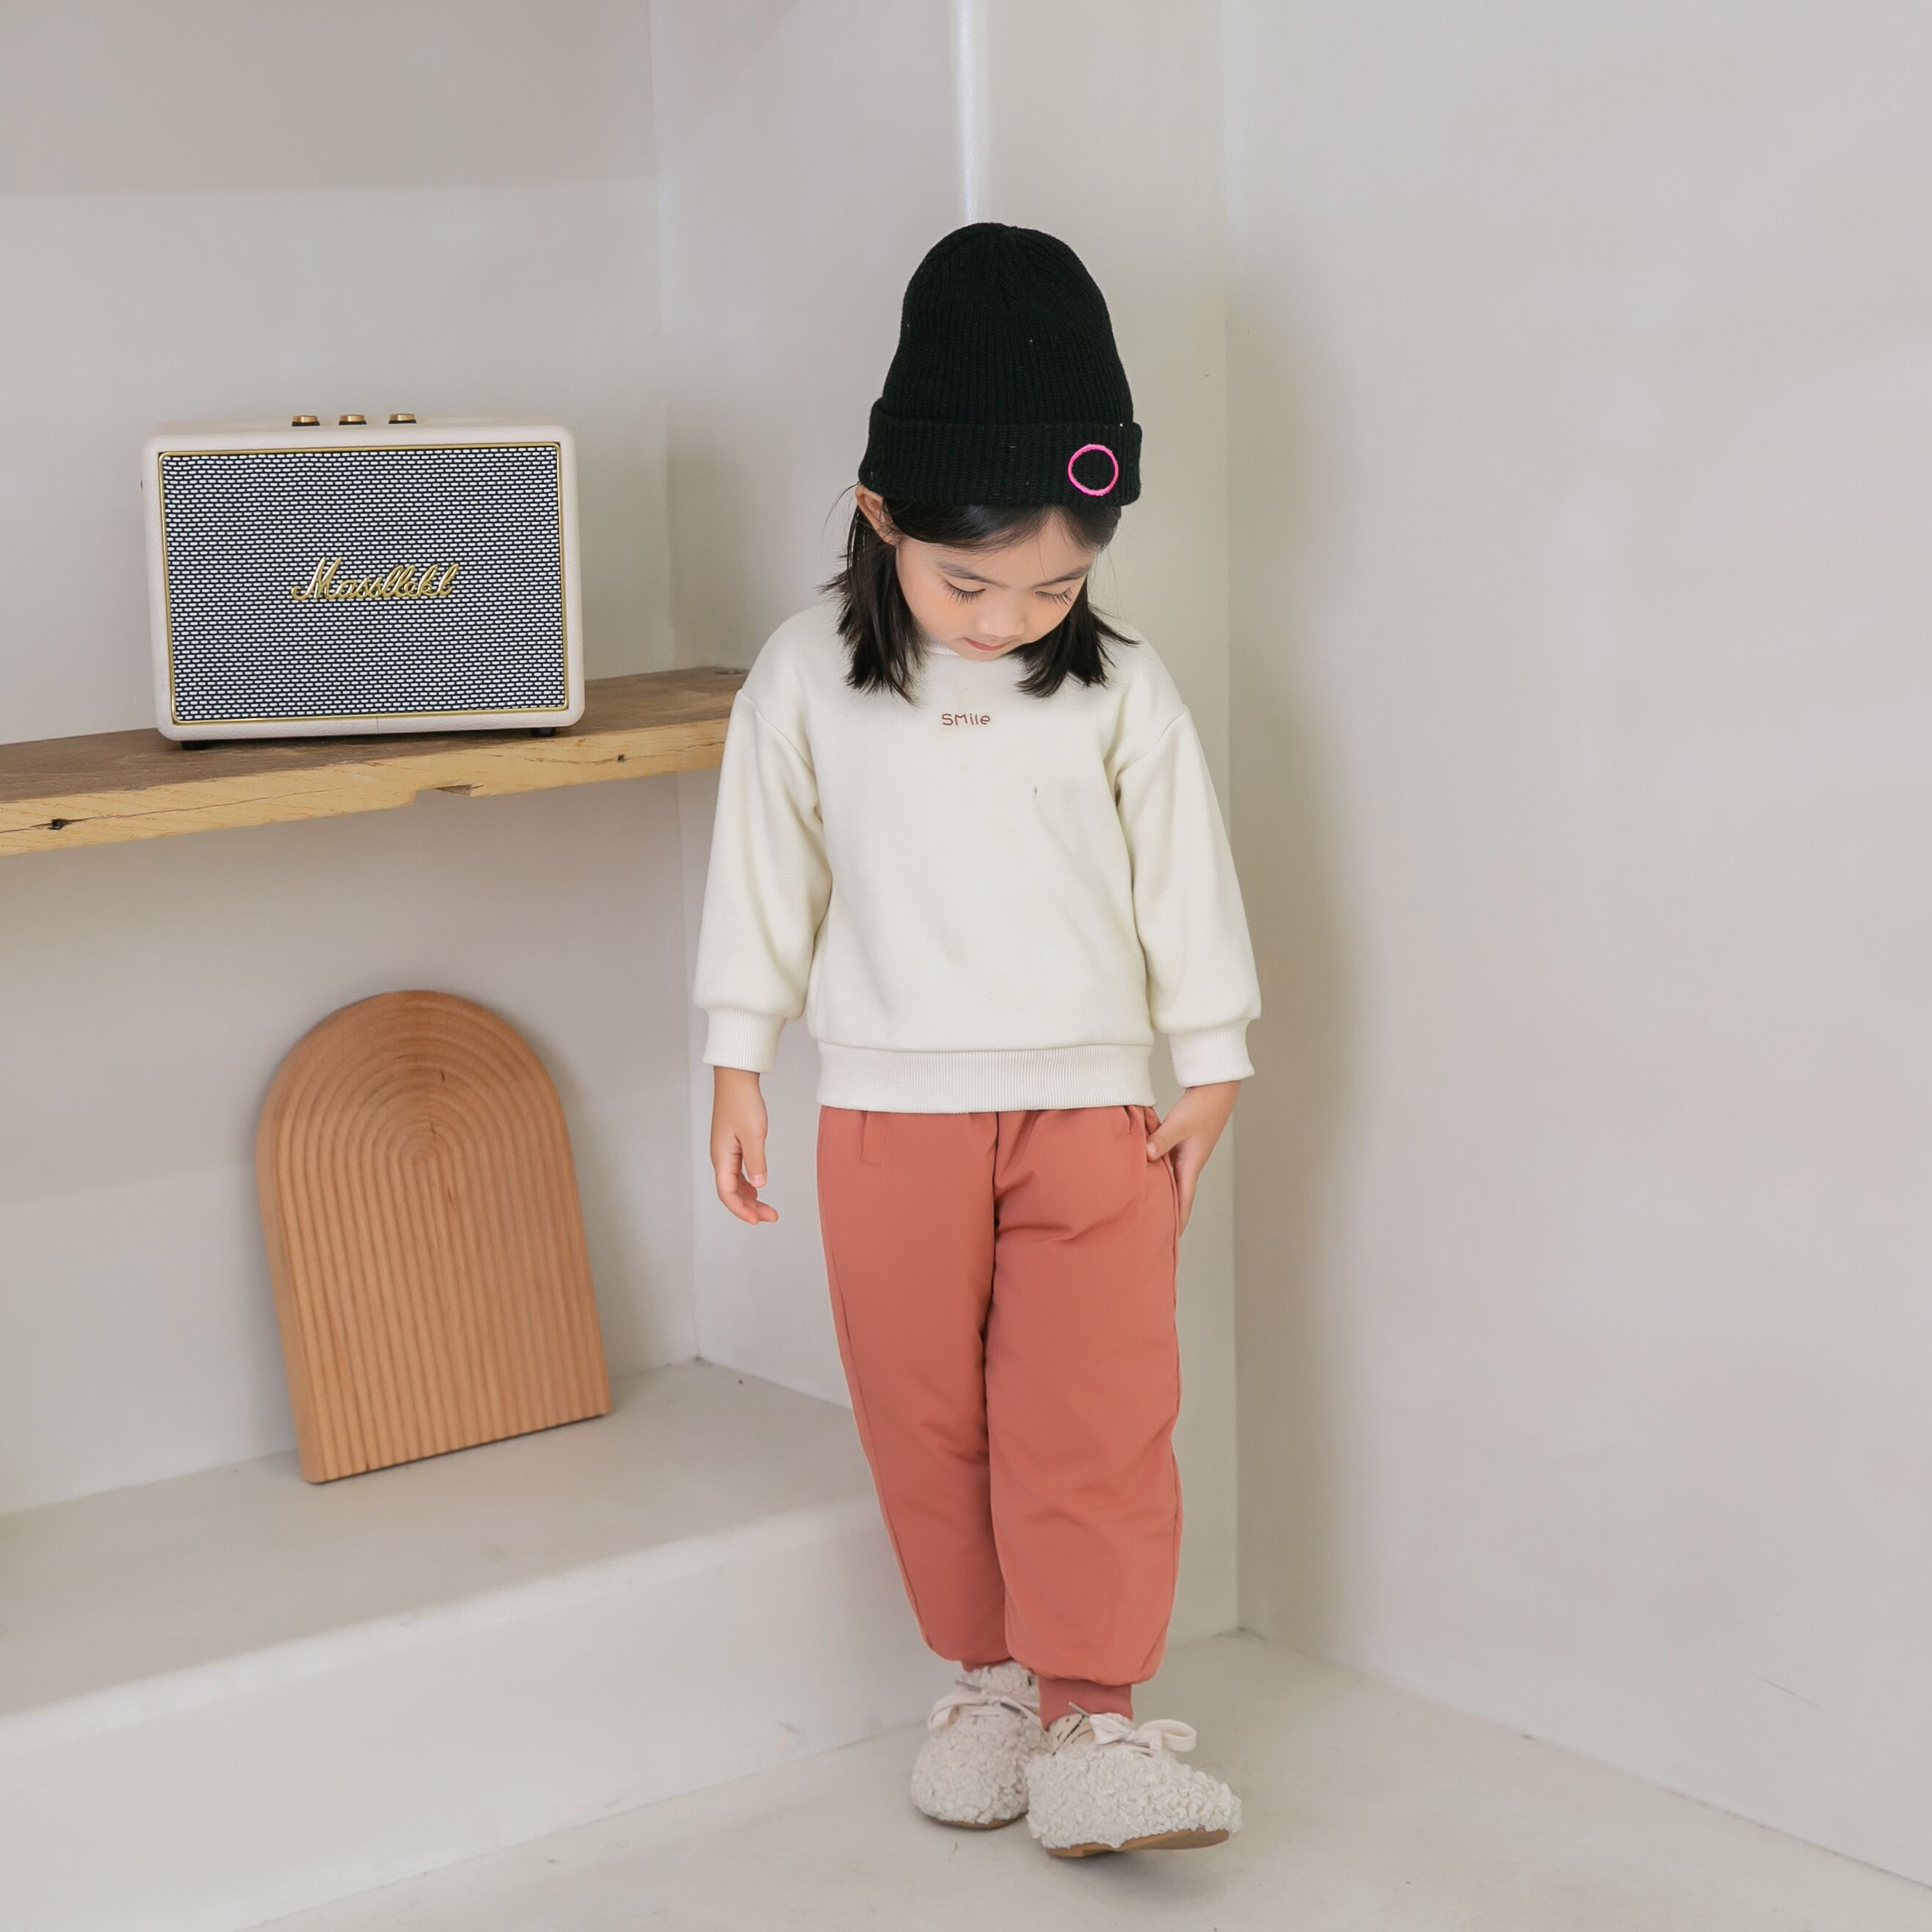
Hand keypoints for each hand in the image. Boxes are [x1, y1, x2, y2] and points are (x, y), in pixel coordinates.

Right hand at [711, 1066, 777, 1224]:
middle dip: (749, 1209)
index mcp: (721, 1157)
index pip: (727, 1193)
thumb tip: (759, 1185)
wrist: (736, 1080)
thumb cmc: (742, 1102)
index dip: (741, 1211)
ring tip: (767, 1208)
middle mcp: (720, 1157)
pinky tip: (757, 1188)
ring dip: (749, 1198)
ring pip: (734, 1184)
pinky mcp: (730, 1145)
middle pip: (730, 1192)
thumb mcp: (753, 1133)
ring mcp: (724, 1152)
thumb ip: (756, 1161)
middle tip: (771, 1216)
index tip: (757, 1221)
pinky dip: (747, 1184)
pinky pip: (736, 1172)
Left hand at [1144, 1081, 1238, 1236]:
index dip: (1178, 1220)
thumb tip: (1147, 1154)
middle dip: (1167, 1210)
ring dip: (1161, 1190)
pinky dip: (1155, 1167)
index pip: (1184, 1200)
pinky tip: (1143, 1167)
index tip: (1171, 1238)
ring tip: (1146, 1205)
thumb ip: (1162, 1139)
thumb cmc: (1202, 1106)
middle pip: (1176, 1193)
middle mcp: (1188, 1162)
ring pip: (1169, 1176)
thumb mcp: (1180, 1124)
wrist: (1216, 1088)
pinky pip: (1165, 1160)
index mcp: (1191, 1164)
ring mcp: (1185, 1152)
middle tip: (1153, 1228)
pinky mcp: (1180, 1141)